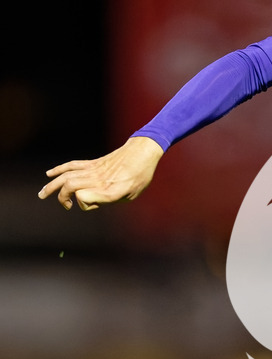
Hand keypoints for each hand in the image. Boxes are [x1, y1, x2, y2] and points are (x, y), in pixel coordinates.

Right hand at [38, 136, 164, 210]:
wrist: (142, 152)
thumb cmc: (140, 176)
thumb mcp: (131, 194)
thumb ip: (110, 199)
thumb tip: (87, 200)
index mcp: (109, 189)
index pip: (84, 198)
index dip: (84, 205)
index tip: (92, 206)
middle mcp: (98, 179)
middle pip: (70, 186)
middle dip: (61, 198)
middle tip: (65, 206)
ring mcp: (94, 169)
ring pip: (67, 176)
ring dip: (52, 185)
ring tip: (42, 194)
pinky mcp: (93, 162)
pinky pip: (72, 165)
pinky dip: (59, 169)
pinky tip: (49, 174)